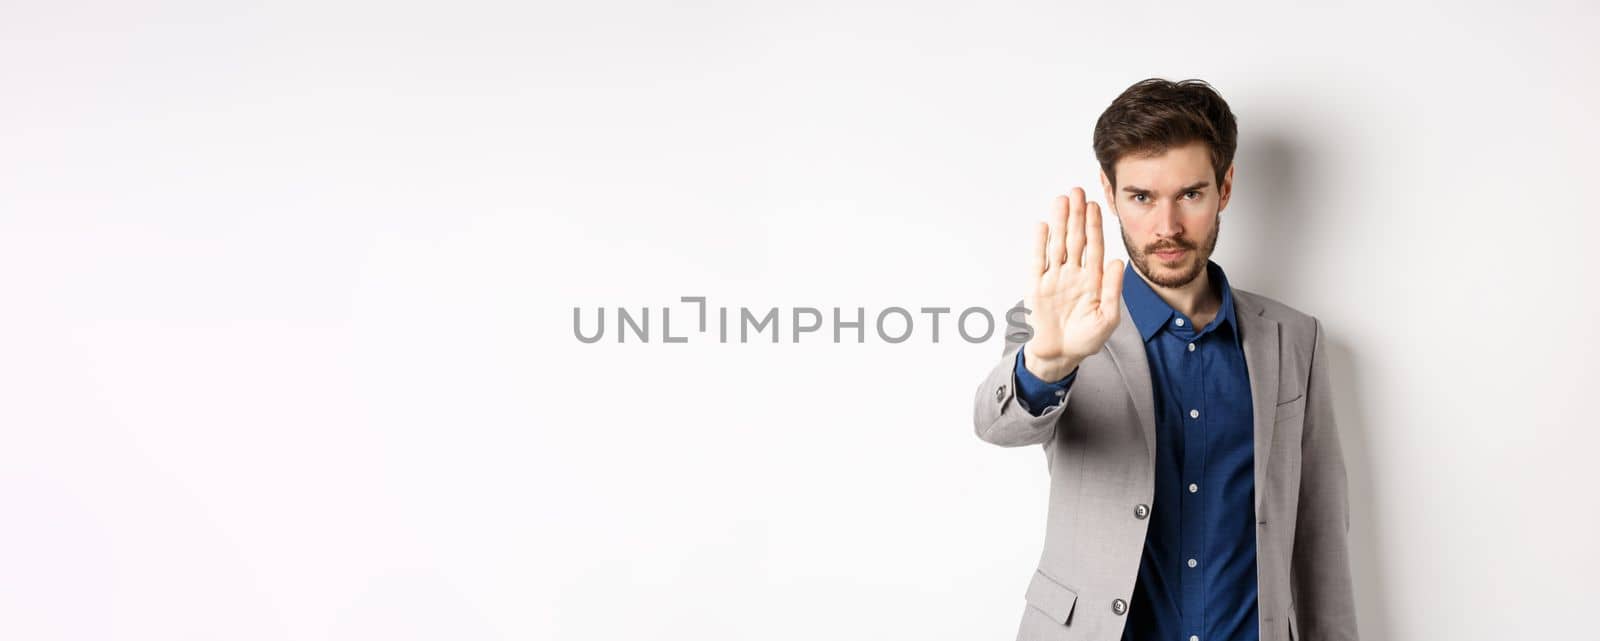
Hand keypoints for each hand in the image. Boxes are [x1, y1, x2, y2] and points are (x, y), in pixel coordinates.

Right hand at [1021, 187, 1124, 381]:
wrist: (1060, 355)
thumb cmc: (1086, 339)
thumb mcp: (1108, 317)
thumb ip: (1114, 290)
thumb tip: (1119, 262)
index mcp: (1093, 280)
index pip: (1094, 247)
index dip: (1094, 226)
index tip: (1095, 205)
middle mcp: (1073, 274)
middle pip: (1075, 238)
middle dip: (1076, 215)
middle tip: (1077, 191)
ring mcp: (1054, 278)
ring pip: (1057, 244)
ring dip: (1058, 222)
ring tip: (1061, 200)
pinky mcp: (1036, 286)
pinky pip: (1038, 260)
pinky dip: (1040, 243)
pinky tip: (1043, 225)